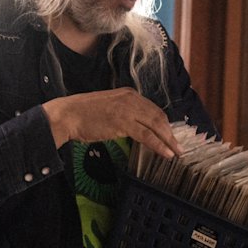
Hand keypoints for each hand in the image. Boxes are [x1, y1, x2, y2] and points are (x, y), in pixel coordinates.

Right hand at [42, 87, 183, 157]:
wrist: (68, 114)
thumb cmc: (84, 114)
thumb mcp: (109, 107)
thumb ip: (124, 113)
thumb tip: (137, 128)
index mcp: (129, 94)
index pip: (153, 109)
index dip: (164, 124)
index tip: (170, 135)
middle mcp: (131, 98)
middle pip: (158, 116)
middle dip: (170, 133)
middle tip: (179, 146)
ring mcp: (127, 110)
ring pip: (155, 125)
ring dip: (168, 140)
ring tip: (176, 152)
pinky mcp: (123, 122)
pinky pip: (147, 135)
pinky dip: (159, 145)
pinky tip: (166, 153)